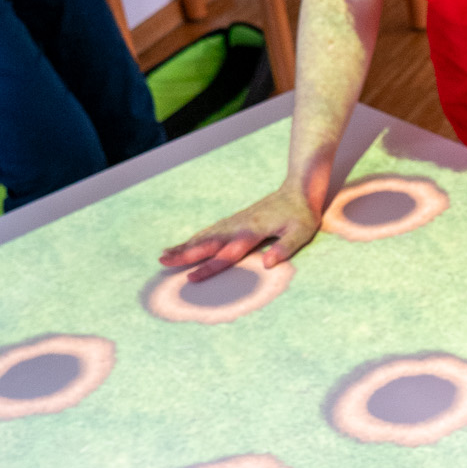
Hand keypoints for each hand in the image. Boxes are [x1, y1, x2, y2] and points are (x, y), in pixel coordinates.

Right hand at [159, 182, 320, 279]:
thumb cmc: (301, 214)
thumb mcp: (301, 232)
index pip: (227, 254)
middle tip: (163, 262)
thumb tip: (268, 264)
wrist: (298, 190)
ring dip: (184, 246)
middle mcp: (239, 226)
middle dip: (185, 254)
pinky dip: (195, 238)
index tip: (191, 277)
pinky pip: (210, 231)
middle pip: (208, 243)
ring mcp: (235, 222)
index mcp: (253, 232)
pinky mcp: (236, 220)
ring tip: (164, 256)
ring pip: (205, 236)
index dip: (209, 267)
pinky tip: (183, 245)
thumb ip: (285, 248)